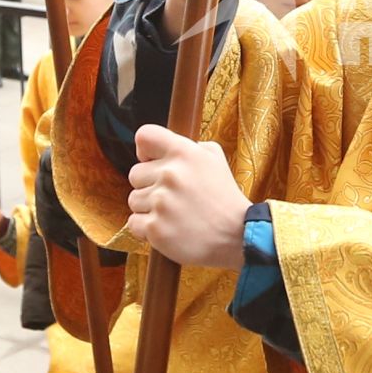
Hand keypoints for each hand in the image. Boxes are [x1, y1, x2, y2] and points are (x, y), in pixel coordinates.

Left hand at [126, 124, 248, 269]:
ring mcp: (161, 202)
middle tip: (172, 196)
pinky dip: (147, 228)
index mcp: (184, 153)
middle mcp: (170, 174)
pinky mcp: (155, 228)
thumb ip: (190, 147)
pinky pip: (133, 223)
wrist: (238, 235)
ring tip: (173, 214)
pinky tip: (168, 227)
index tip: (152, 162)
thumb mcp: (215, 159)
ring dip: (148, 208)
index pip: (144, 136)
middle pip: (135, 174)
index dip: (145, 151)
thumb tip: (163, 149)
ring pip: (134, 199)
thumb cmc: (224, 197)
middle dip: (149, 185)